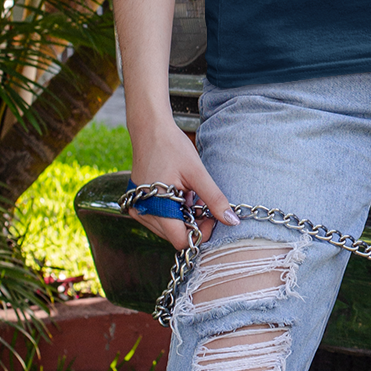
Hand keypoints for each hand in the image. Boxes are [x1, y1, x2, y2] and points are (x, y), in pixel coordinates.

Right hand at [127, 118, 237, 250]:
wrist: (150, 130)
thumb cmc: (172, 147)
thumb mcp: (197, 173)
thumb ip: (214, 198)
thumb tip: (231, 221)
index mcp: (155, 208)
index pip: (180, 240)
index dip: (200, 232)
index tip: (211, 216)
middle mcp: (142, 213)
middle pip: (174, 236)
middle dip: (193, 223)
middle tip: (202, 200)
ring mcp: (138, 210)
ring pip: (168, 228)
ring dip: (184, 217)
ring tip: (190, 193)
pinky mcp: (138, 204)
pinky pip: (160, 218)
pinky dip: (174, 211)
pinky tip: (180, 192)